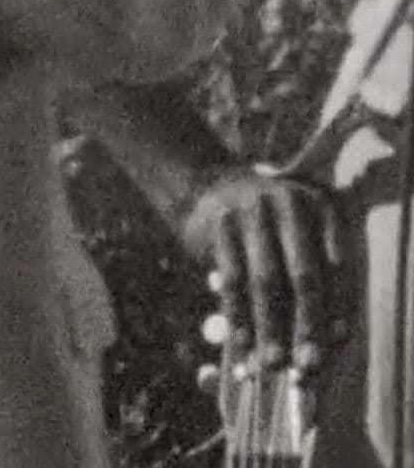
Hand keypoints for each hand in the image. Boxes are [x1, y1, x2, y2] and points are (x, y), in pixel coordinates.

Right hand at [183, 168, 354, 377]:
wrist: (210, 185)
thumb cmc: (270, 225)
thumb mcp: (300, 233)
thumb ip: (318, 274)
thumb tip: (333, 337)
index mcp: (320, 205)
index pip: (337, 264)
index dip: (339, 305)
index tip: (338, 341)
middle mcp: (288, 202)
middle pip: (303, 274)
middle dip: (307, 324)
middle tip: (309, 363)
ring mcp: (251, 210)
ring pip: (264, 281)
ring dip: (270, 327)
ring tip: (273, 364)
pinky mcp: (220, 224)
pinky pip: (231, 279)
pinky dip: (237, 315)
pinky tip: (242, 343)